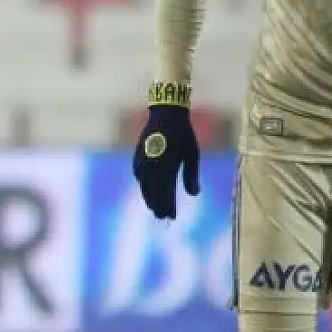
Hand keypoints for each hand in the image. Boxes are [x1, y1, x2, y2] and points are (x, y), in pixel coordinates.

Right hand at [132, 84, 200, 219]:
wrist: (165, 114)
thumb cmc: (183, 134)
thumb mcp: (193, 155)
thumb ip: (191, 176)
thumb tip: (194, 195)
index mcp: (166, 168)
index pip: (166, 194)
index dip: (169, 206)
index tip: (172, 217)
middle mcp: (152, 167)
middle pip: (153, 193)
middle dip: (158, 206)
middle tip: (163, 217)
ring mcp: (142, 162)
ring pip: (143, 186)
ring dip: (149, 198)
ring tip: (154, 208)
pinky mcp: (137, 156)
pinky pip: (138, 177)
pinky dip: (142, 186)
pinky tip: (146, 190)